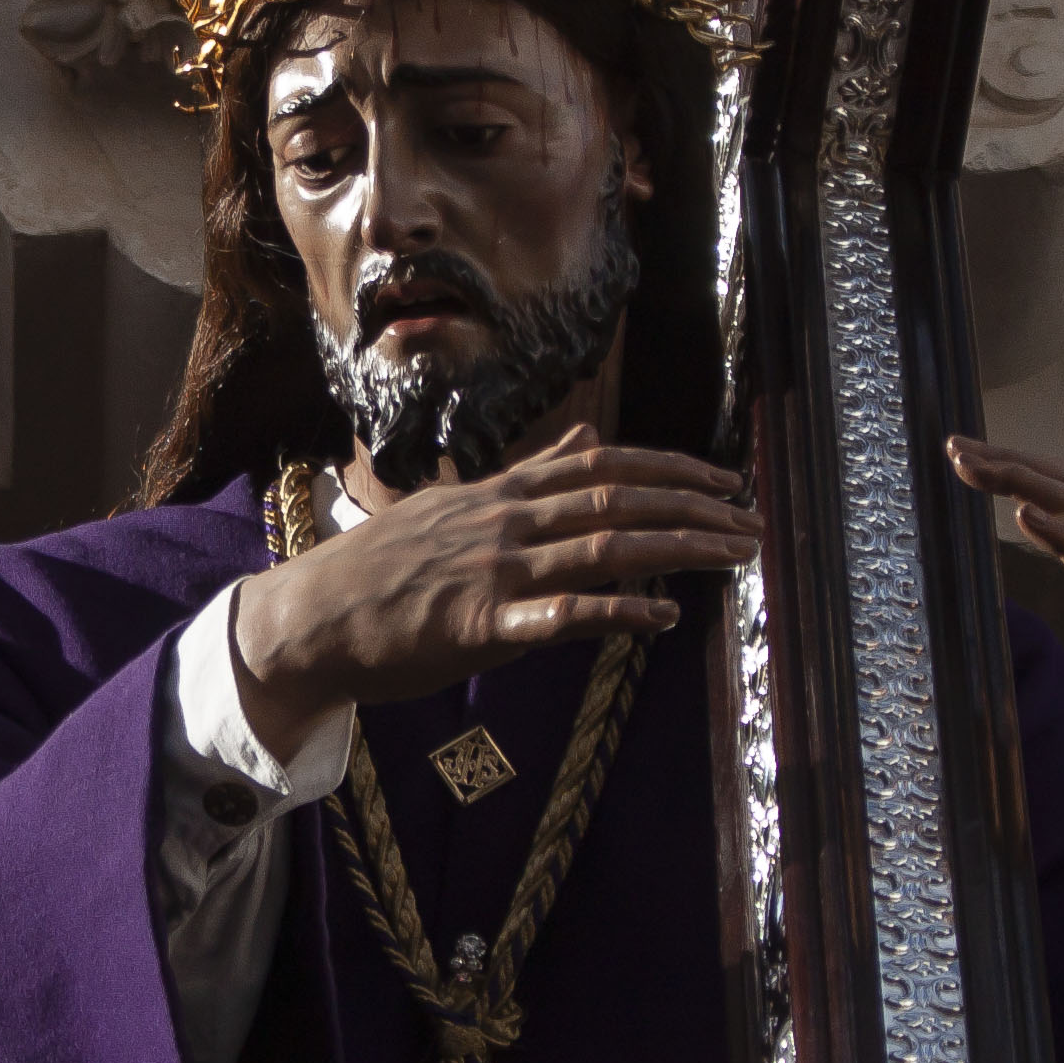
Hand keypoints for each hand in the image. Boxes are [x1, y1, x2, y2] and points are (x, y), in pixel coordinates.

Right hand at [231, 428, 755, 759]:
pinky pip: (558, 615)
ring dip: (677, 549)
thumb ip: (526, 474)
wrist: (311, 618)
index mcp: (503, 495)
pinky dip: (615, 612)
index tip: (724, 478)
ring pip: (601, 547)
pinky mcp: (479, 627)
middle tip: (752, 520)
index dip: (669, 468)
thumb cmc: (382, 570)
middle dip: (693, 507)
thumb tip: (584, 435)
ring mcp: (494, 573)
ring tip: (732, 556)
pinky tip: (662, 618)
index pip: (601, 464)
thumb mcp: (454, 506)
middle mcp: (506, 523)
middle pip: (616, 500)